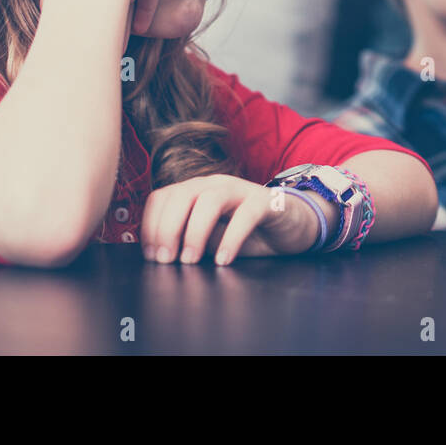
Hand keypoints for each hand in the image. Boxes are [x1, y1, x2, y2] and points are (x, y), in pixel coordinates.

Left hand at [140, 174, 335, 264]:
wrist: (294, 226)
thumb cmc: (249, 235)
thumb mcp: (212, 241)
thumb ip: (190, 243)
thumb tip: (162, 258)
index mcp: (197, 191)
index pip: (162, 197)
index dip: (151, 225)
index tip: (152, 255)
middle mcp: (215, 184)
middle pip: (181, 194)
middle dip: (167, 228)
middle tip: (166, 260)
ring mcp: (241, 190)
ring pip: (209, 199)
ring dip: (194, 231)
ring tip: (190, 261)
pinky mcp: (266, 201)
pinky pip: (245, 214)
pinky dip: (231, 238)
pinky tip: (223, 260)